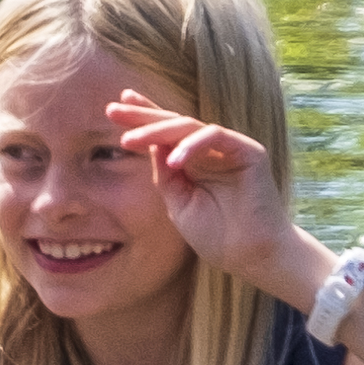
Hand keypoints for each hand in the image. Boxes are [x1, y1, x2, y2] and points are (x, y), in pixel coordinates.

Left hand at [108, 91, 322, 303]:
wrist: (249, 257)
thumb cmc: (217, 235)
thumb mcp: (178, 203)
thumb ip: (165, 175)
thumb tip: (152, 144)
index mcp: (194, 162)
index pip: (166, 133)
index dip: (144, 117)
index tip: (115, 107)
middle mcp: (211, 150)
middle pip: (175, 123)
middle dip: (144, 116)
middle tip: (113, 110)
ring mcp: (230, 149)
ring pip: (190, 126)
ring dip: (158, 130)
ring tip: (129, 141)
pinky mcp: (249, 152)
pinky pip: (216, 136)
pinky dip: (192, 145)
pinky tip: (173, 160)